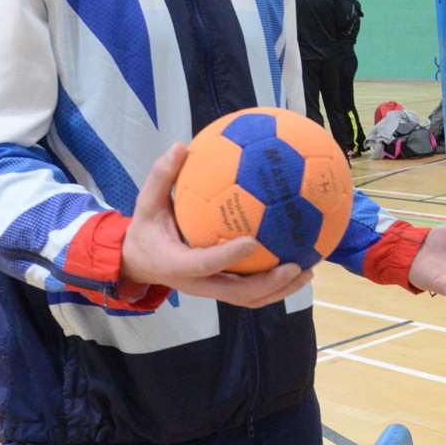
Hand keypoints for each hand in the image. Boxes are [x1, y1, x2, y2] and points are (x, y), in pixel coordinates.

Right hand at [121, 144, 311, 307]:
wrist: (138, 263)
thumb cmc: (146, 230)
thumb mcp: (146, 204)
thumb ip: (162, 178)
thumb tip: (180, 146)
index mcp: (177, 264)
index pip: (205, 264)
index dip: (229, 256)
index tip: (254, 240)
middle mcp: (198, 283)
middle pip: (237, 293)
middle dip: (269, 283)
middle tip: (295, 265)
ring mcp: (212, 289)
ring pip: (250, 299)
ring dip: (280, 289)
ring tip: (307, 270)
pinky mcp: (222, 289)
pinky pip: (252, 292)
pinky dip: (276, 284)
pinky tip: (299, 266)